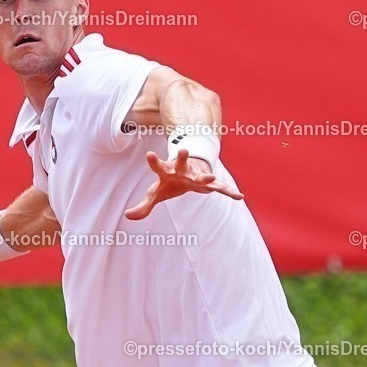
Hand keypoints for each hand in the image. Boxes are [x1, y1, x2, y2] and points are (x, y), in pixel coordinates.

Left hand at [124, 149, 243, 220]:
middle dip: (182, 157)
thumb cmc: (170, 182)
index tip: (149, 154)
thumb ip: (143, 206)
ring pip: (201, 175)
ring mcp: (196, 175)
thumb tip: (127, 216)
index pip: (157, 166)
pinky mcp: (209, 182)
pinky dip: (229, 192)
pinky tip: (239, 197)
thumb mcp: (155, 193)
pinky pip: (220, 188)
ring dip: (206, 176)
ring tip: (211, 177)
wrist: (190, 170)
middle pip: (180, 163)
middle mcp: (182, 170)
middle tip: (183, 150)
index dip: (153, 161)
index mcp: (167, 171)